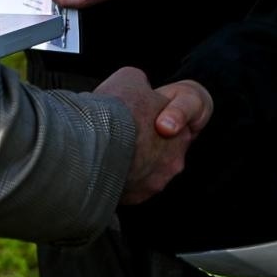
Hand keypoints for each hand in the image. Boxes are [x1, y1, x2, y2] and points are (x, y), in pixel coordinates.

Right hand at [95, 67, 212, 203]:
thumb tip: (137, 87)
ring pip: (143, 173)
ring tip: (108, 154)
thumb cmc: (116, 108)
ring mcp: (157, 181)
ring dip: (130, 166)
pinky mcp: (138, 197)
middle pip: (158, 152)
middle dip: (142, 146)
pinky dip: (118, 181)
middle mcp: (174, 159)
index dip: (149, 120)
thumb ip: (141, 85)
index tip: (133, 119)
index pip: (170, 127)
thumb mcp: (131, 78)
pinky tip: (103, 170)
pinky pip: (129, 189)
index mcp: (181, 130)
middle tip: (119, 137)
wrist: (95, 139)